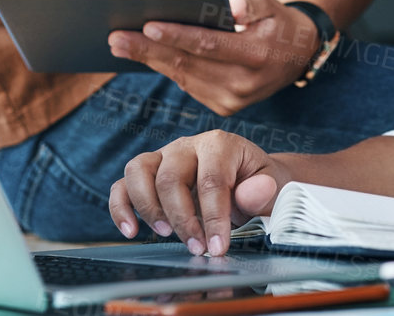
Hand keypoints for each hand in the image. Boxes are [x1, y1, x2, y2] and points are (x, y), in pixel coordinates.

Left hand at [108, 0, 318, 115]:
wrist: (296, 55)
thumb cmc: (276, 21)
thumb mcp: (270, 4)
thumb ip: (250, 4)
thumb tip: (230, 3)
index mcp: (258, 54)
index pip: (209, 44)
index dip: (177, 35)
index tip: (147, 23)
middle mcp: (245, 83)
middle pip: (188, 64)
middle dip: (148, 49)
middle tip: (115, 37)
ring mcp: (234, 100)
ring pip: (183, 77)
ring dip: (149, 60)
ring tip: (120, 44)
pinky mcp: (225, 107)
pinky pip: (188, 85)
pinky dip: (165, 68)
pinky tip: (143, 55)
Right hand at [109, 130, 291, 255]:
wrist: (250, 178)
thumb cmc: (259, 184)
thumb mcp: (272, 188)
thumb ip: (263, 192)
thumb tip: (252, 193)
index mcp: (220, 145)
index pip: (211, 180)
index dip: (213, 217)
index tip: (217, 248)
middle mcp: (188, 145)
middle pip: (170, 177)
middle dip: (181, 219)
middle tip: (196, 248)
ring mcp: (164, 156)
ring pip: (138, 172)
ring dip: (149, 208)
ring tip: (165, 234)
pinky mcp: (147, 172)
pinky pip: (122, 184)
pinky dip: (121, 207)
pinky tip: (130, 231)